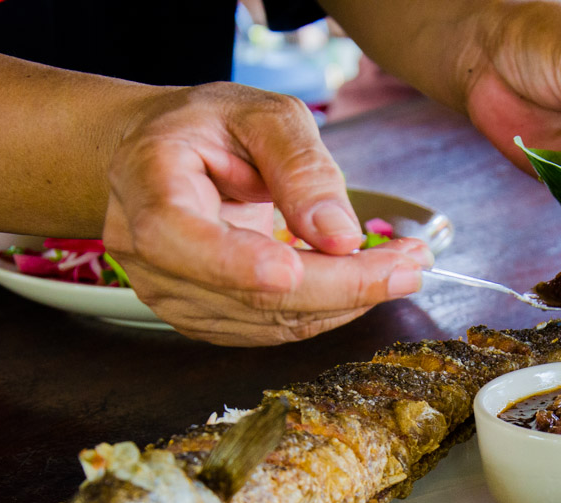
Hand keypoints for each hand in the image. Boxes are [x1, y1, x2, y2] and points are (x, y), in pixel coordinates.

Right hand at [103, 82, 431, 345]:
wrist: (158, 159)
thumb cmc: (206, 127)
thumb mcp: (260, 115)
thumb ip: (300, 167)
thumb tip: (340, 235)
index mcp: (148, 190)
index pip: (180, 239)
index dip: (240, 262)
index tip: (300, 265)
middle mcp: (150, 257)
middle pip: (250, 294)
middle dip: (342, 284)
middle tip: (412, 264)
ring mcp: (173, 297)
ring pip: (272, 320)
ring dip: (348, 299)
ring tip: (403, 264)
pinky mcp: (204, 319)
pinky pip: (276, 328)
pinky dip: (329, 309)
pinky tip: (363, 280)